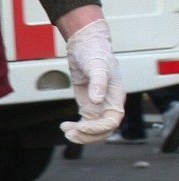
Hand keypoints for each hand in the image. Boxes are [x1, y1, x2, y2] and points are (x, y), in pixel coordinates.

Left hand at [59, 17, 124, 142]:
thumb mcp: (96, 66)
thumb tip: (97, 100)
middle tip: (70, 135)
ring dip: (82, 134)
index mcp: (116, 96)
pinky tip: (65, 126)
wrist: (86, 45)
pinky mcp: (88, 104)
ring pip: (94, 128)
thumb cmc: (95, 53)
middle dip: (89, 136)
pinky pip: (86, 122)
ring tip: (66, 131)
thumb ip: (98, 83)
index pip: (112, 120)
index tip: (82, 127)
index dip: (99, 128)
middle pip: (104, 129)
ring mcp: (99, 105)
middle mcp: (109, 103)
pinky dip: (77, 127)